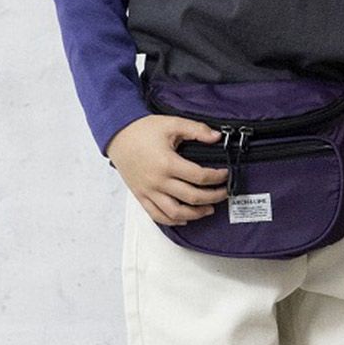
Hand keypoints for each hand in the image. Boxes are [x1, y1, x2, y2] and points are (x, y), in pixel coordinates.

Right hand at [106, 115, 230, 225]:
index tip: (225, 174)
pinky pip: (157, 215)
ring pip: (175, 213)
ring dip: (195, 214)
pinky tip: (184, 218)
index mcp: (168, 163)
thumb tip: (216, 137)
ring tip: (208, 209)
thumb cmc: (142, 130)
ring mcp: (149, 191)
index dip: (217, 178)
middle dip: (213, 197)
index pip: (199, 177)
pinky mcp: (141, 196)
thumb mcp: (172, 123)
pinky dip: (172, 220)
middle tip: (223, 193)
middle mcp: (158, 181)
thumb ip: (197, 130)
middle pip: (192, 197)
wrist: (118, 135)